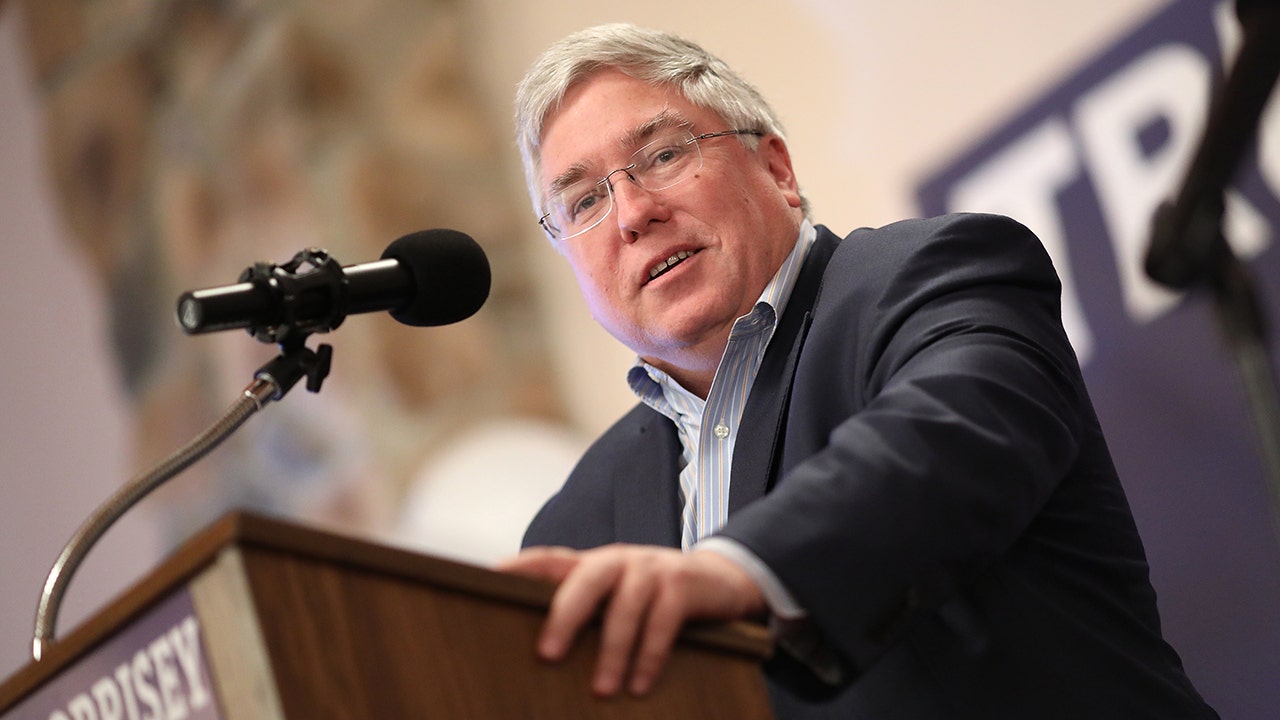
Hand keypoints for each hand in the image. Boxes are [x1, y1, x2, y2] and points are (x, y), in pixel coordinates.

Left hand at [497, 544, 765, 696]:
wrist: (721, 580)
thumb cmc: (654, 596)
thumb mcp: (617, 596)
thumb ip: (586, 611)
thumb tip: (540, 653)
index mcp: (594, 564)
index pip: (548, 559)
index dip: (518, 566)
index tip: (487, 580)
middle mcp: (619, 560)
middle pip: (586, 579)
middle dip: (564, 615)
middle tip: (547, 654)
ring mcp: (652, 570)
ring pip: (626, 607)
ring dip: (613, 652)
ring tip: (603, 691)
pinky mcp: (683, 585)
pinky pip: (663, 622)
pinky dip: (650, 655)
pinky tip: (640, 685)